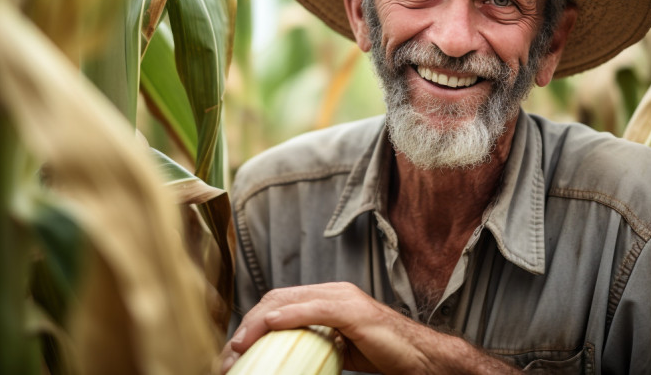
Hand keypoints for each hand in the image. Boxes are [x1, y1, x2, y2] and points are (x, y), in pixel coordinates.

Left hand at [221, 282, 518, 373]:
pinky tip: (267, 327)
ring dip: (257, 323)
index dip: (252, 322)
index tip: (235, 350)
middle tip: (229, 353)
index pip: (280, 302)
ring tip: (239, 347)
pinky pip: (311, 309)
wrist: (421, 358)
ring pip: (287, 301)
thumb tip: (286, 359)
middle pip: (276, 298)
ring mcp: (342, 298)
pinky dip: (285, 316)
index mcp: (328, 299)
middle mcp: (332, 292)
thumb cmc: (385, 354)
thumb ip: (316, 343)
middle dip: (247, 324)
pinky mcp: (352, 311)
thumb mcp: (341, 348)